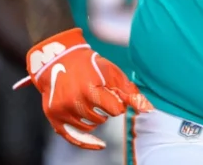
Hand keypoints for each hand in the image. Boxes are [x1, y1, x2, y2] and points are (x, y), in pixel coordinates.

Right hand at [14, 28, 151, 149]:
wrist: (59, 58)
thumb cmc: (89, 64)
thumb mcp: (111, 72)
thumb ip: (129, 91)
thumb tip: (148, 109)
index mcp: (90, 89)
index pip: (115, 109)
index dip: (116, 102)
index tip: (111, 94)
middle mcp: (75, 102)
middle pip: (102, 119)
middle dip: (104, 109)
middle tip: (98, 95)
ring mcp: (63, 110)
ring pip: (90, 127)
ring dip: (94, 118)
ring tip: (89, 101)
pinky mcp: (54, 117)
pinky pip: (73, 137)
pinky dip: (87, 142)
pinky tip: (99, 145)